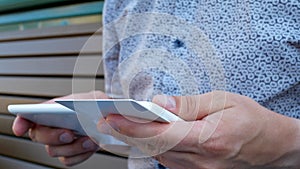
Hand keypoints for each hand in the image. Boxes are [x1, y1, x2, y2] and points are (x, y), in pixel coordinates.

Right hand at [12, 91, 108, 165]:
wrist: (106, 120)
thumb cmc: (97, 106)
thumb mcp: (100, 98)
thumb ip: (100, 103)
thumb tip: (99, 122)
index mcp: (52, 110)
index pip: (29, 115)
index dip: (21, 122)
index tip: (20, 128)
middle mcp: (51, 127)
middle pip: (39, 136)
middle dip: (53, 136)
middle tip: (69, 134)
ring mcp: (59, 143)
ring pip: (54, 151)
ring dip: (73, 147)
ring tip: (91, 139)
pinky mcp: (69, 154)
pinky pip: (69, 160)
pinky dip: (82, 154)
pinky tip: (92, 145)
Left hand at [98, 91, 299, 168]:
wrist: (271, 146)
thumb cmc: (251, 121)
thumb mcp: (224, 101)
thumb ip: (190, 104)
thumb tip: (161, 102)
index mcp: (208, 139)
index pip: (160, 133)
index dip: (133, 126)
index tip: (113, 117)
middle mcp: (200, 160)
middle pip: (154, 146)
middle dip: (127, 132)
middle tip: (106, 121)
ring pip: (158, 154)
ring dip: (138, 139)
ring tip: (121, 124)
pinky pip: (168, 158)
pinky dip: (153, 145)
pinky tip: (145, 135)